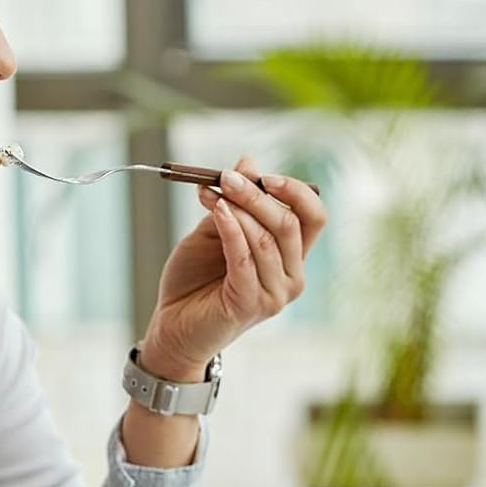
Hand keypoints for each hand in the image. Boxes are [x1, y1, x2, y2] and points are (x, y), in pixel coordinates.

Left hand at [139, 156, 326, 378]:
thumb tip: (248, 161)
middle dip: (258, 194)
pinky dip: (231, 230)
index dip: (296, 191)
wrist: (172, 325)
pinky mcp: (250, 304)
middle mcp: (291, 277)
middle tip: (226, 177)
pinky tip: (216, 210)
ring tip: (212, 194)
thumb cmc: (195, 281)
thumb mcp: (214, 231)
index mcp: (291, 258)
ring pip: (267, 239)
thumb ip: (233, 202)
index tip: (263, 173)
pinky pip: (245, 258)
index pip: (313, 218)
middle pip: (290, 224)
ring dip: (239, 209)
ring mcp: (274, 294)